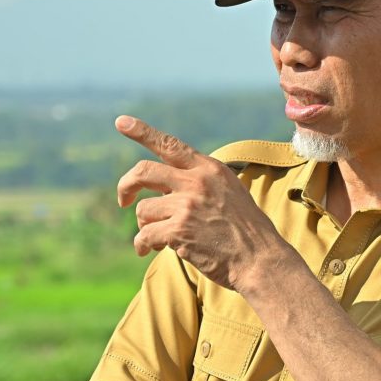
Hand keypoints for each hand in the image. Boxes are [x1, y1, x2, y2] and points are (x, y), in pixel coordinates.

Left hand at [115, 116, 294, 290]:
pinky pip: (144, 235)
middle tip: (124, 199)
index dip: (142, 132)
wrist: (259, 259)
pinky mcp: (178, 230)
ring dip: (145, 226)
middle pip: (143, 171)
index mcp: (209, 169)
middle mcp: (196, 182)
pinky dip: (143, 245)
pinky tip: (149, 250)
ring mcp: (186, 205)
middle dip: (126, 186)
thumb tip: (167, 186)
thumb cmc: (247, 231)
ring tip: (157, 238)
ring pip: (143, 210)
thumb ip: (200, 183)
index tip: (121, 122)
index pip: (170, 144)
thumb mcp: (230, 192)